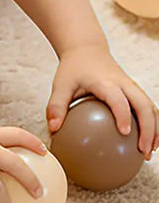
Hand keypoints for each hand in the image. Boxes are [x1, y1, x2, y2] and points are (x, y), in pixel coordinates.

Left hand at [46, 44, 157, 158]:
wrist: (87, 50)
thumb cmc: (74, 68)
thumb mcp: (61, 84)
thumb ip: (56, 105)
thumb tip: (54, 129)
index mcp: (106, 82)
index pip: (119, 99)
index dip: (123, 115)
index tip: (125, 132)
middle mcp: (125, 84)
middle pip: (144, 106)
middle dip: (148, 129)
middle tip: (143, 151)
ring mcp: (133, 88)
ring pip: (151, 109)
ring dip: (155, 130)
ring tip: (149, 152)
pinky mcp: (136, 92)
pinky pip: (149, 109)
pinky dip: (152, 126)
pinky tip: (147, 142)